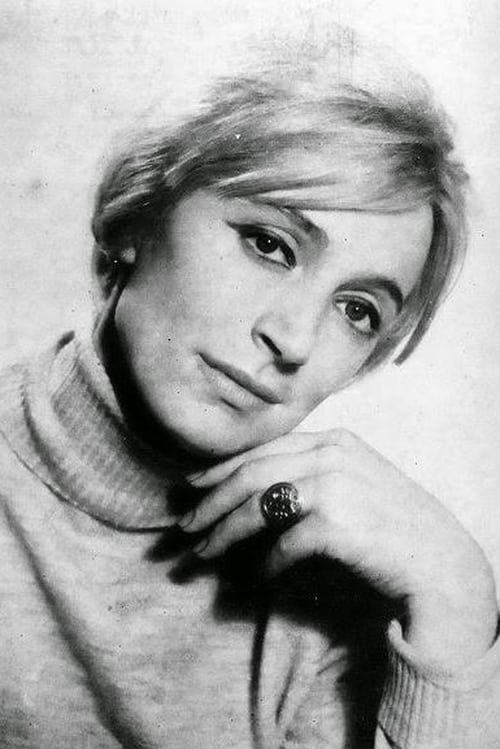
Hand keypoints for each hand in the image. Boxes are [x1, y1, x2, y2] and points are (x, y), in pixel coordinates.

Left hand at [181, 428, 497, 668]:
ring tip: (202, 554)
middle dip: (210, 502)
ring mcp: (333, 485)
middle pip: (250, 475)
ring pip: (257, 506)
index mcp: (333, 439)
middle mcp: (330, 455)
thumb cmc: (393, 524)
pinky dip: (264, 563)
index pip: (262, 449)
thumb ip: (311, 474)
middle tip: (184, 527)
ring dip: (223, 533)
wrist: (438, 561)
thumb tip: (253, 494)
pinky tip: (255, 578)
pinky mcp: (335, 523)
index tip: (191, 486)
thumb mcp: (355, 481)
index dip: (220, 468)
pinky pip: (282, 544)